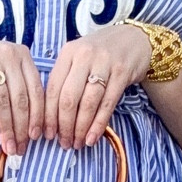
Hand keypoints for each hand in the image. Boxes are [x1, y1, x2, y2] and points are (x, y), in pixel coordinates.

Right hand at [0, 37, 43, 158]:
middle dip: (21, 127)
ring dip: (6, 127)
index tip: (35, 137)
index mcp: (21, 54)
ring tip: (7, 145)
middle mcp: (8, 52)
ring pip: (3, 99)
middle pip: (20, 97)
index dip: (37, 117)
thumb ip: (15, 94)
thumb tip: (27, 132)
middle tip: (20, 148)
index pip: (36, 90)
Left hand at [42, 24, 151, 149]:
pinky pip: (107, 104)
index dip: (48, 115)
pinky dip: (98, 124)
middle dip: (64, 126)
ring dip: (81, 128)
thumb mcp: (78, 57)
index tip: (47, 134)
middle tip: (64, 143)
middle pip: (68, 98)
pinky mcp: (122, 73)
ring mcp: (104, 63)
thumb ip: (64, 78)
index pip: (53, 88)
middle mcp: (84, 56)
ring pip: (88, 103)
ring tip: (78, 143)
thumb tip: (50, 116)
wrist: (134, 38)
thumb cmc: (101, 53)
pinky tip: (92, 138)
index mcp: (68, 53)